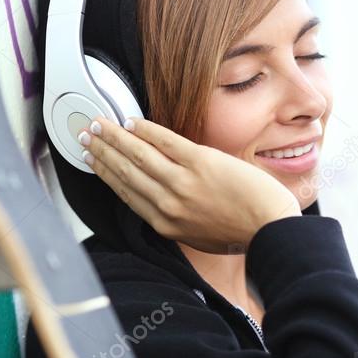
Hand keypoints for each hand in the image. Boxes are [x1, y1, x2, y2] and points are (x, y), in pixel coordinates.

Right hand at [81, 116, 301, 253]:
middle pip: (125, 171)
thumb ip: (176, 219)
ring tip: (100, 124)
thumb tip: (161, 203)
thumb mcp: (198, 235)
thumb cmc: (242, 233)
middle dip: (102, 151)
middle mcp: (167, 203)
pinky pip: (165, 141)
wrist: (271, 228)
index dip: (105, 173)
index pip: (126, 192)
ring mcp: (182, 182)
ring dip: (115, 137)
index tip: (92, 160)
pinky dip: (146, 130)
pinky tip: (133, 122)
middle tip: (86, 136)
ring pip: (138, 154)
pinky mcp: (200, 162)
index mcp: (165, 223)